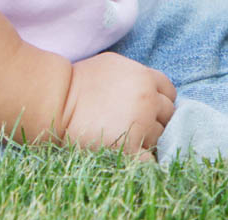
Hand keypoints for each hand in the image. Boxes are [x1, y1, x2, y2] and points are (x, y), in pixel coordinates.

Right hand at [59, 52, 176, 159]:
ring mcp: (140, 125)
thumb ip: (137, 74)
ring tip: (127, 138)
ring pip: (159, 137)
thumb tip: (149, 86)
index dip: (161, 101)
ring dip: (148, 139)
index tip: (150, 108)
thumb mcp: (114, 64)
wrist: (57, 101)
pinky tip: (135, 158)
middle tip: (137, 125)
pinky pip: (149, 160)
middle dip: (156, 120)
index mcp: (145, 78)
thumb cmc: (80, 81)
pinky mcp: (128, 148)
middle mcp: (148, 100)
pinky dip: (146, 161)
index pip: (169, 92)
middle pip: (167, 115)